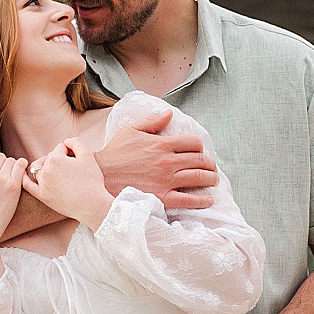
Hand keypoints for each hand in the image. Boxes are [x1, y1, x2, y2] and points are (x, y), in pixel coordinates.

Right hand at [0, 152, 27, 250]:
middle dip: (1, 164)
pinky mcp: (13, 187)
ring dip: (11, 166)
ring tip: (11, 175)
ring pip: (11, 161)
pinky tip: (22, 169)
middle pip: (0, 157)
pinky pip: (21, 166)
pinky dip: (22, 165)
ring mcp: (2, 179)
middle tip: (2, 175)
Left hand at [22, 137, 113, 227]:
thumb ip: (77, 142)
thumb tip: (67, 142)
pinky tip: (24, 175)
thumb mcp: (88, 156)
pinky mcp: (42, 196)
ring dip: (46, 167)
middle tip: (72, 170)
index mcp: (55, 159)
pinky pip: (28, 185)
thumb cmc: (92, 181)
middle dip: (60, 160)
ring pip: (39, 169)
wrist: (92, 205)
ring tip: (58, 172)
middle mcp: (45, 171)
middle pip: (50, 158)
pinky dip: (25, 179)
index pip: (60, 148)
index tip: (78, 162)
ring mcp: (42, 184)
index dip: (71, 153)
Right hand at [96, 109, 216, 208]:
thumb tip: (168, 113)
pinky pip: (188, 200)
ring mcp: (167, 180)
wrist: (101, 178)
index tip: (199, 151)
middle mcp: (168, 161)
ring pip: (199, 178)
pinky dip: (202, 200)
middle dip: (209, 163)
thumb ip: (152, 121)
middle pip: (200, 160)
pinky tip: (208, 199)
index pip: (193, 143)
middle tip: (210, 167)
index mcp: (162, 144)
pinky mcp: (163, 197)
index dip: (199, 147)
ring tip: (212, 180)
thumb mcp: (131, 131)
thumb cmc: (114, 154)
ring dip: (210, 178)